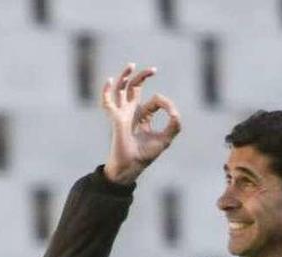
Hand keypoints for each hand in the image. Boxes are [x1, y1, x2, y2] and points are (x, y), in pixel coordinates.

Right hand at [101, 63, 181, 184]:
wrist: (132, 166)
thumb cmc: (145, 155)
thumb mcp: (165, 139)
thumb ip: (174, 126)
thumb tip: (175, 113)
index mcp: (142, 116)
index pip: (154, 101)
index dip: (164, 103)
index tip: (172, 114)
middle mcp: (131, 113)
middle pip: (134, 88)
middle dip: (142, 77)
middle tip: (153, 69)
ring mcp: (122, 114)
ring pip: (120, 90)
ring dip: (125, 76)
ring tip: (131, 65)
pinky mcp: (116, 119)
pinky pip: (108, 103)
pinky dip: (106, 92)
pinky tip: (108, 81)